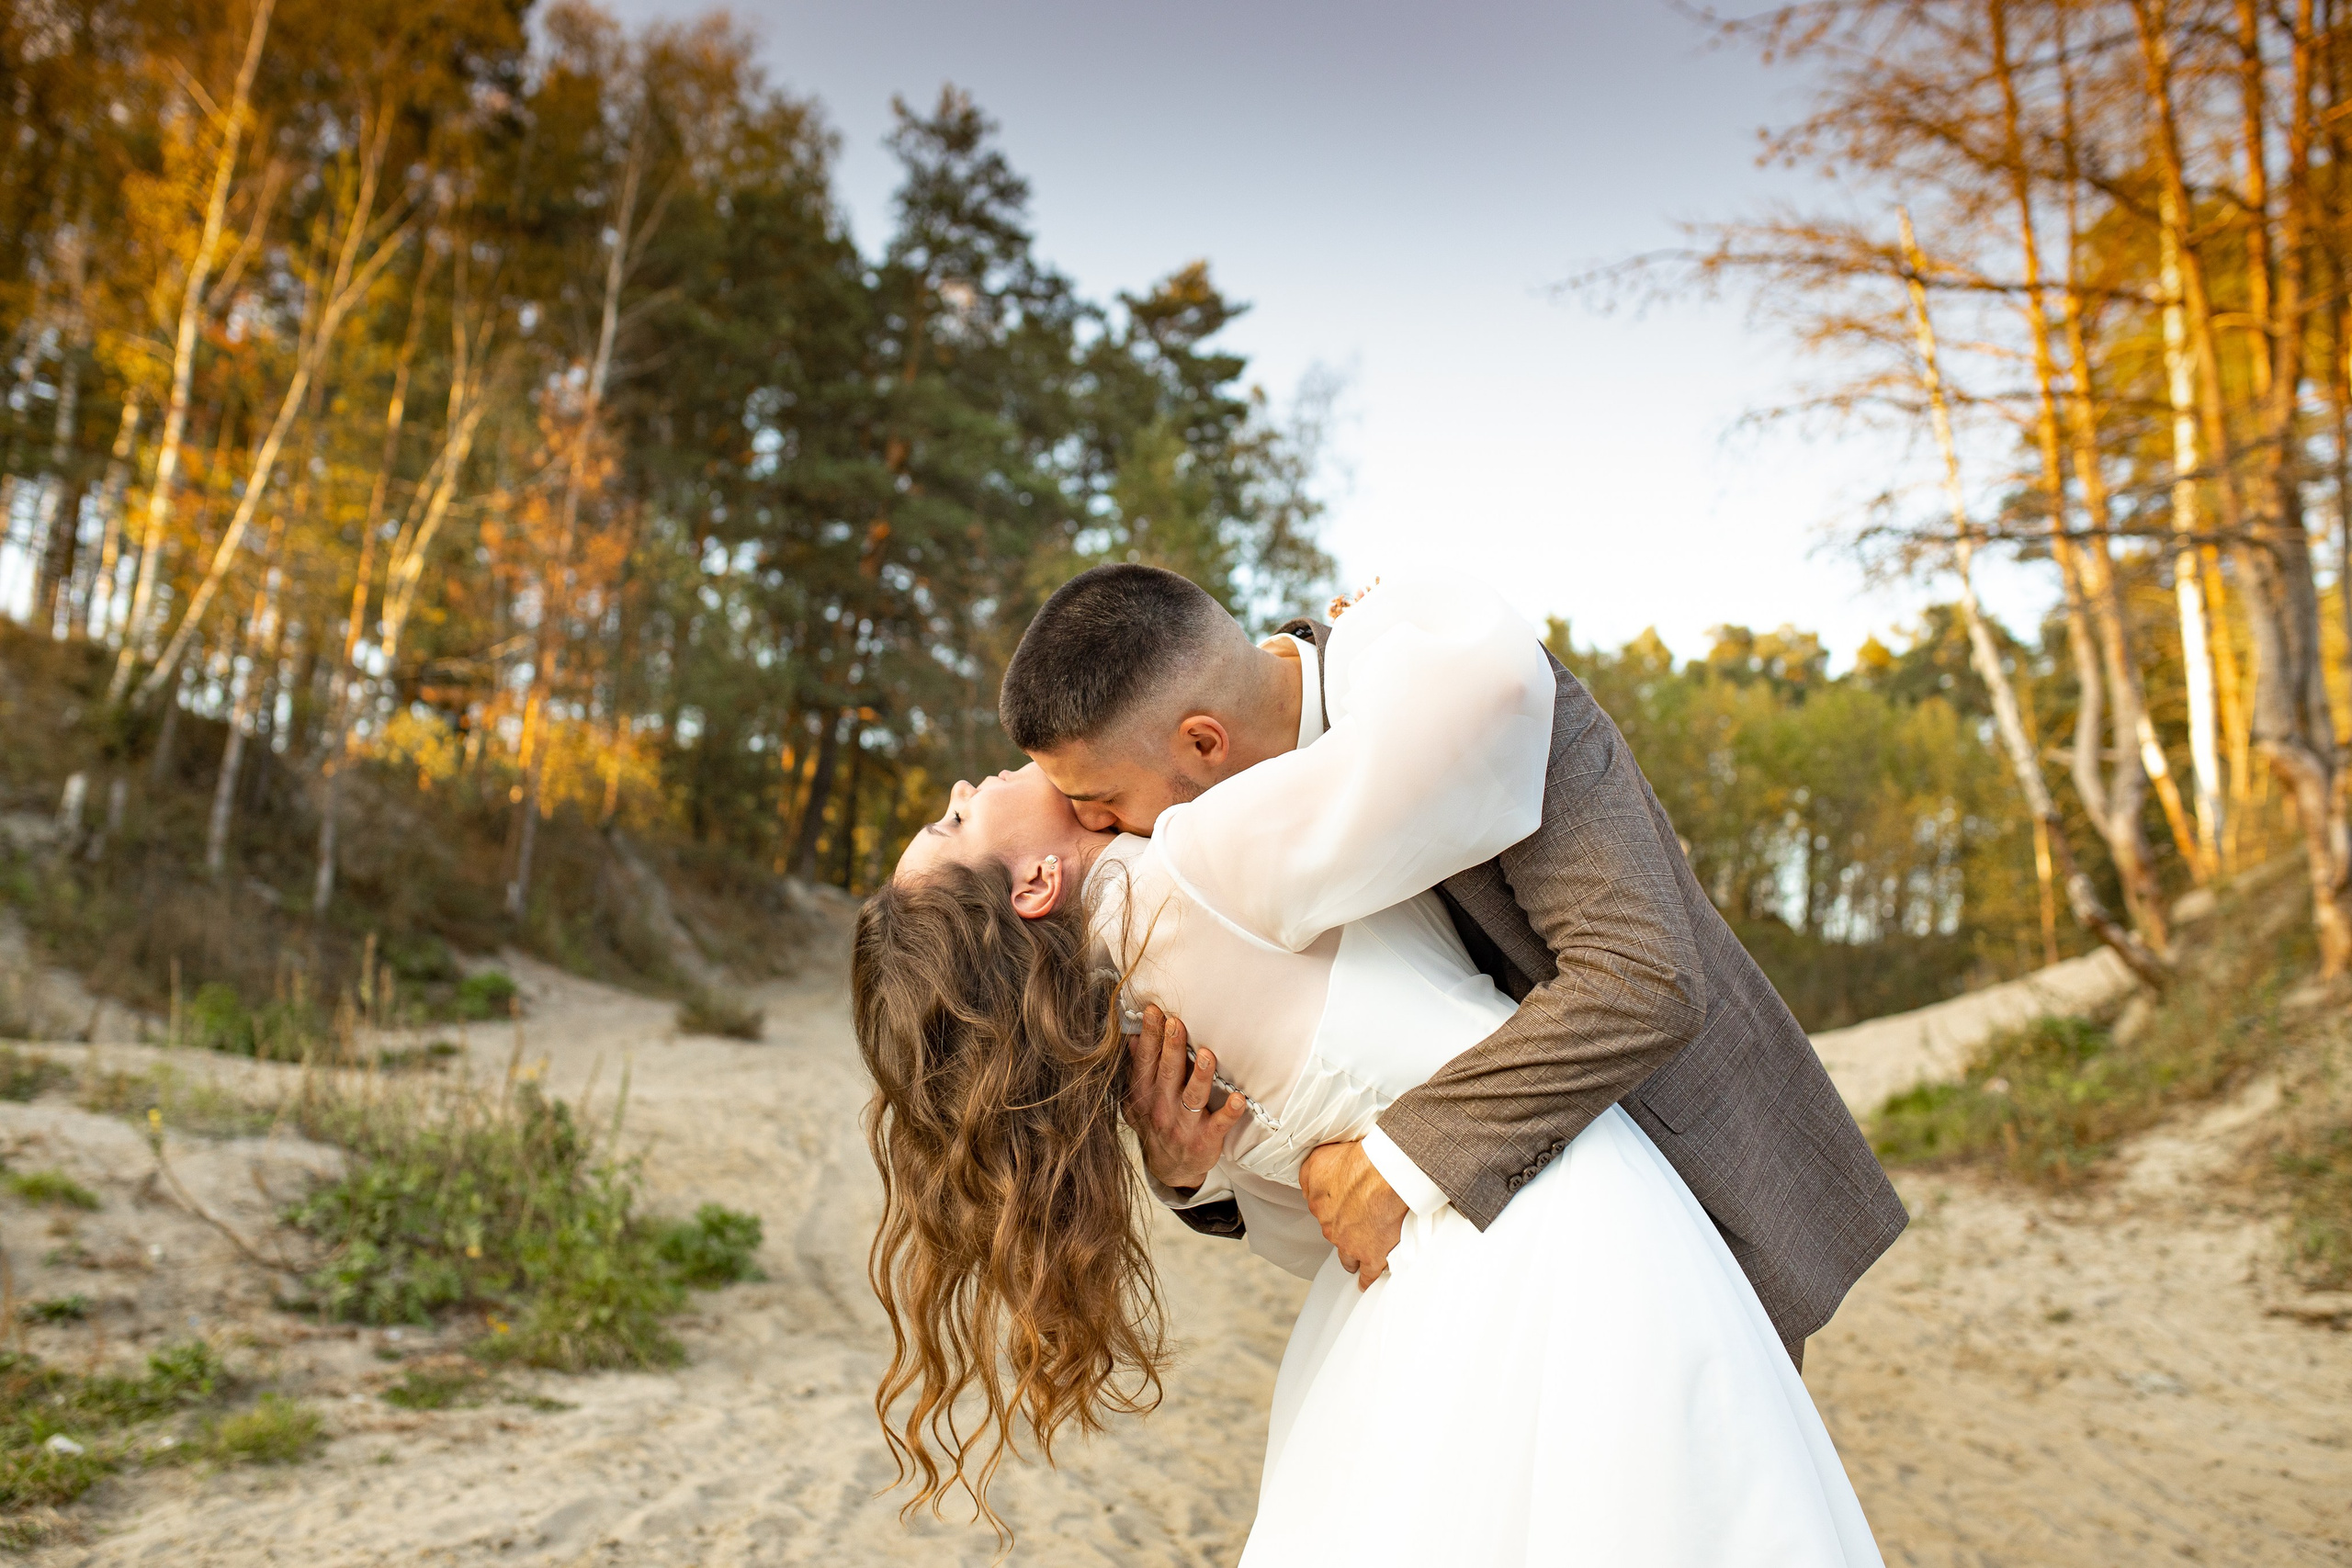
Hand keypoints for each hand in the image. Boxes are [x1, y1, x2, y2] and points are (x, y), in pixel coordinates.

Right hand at [1124, 1005, 1248, 1191]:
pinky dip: (1229, 1113)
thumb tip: (1134, 1037)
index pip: (1146, 1061)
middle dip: (1173, 1047)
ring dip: (1201, 1076)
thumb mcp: (1138, 1100)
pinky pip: (1219, 1125)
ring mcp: (1184, 1125)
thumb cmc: (1156, 1125)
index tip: (1155, 1011)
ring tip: (1208, 1055)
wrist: (1170, 1169)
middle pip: (1169, 1073)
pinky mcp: (1205, 1140)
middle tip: (1177, 1023)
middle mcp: (1162, 1108)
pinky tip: (1238, 1099)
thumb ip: (1137, 1070)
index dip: (1150, 1036)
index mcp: (1145, 1095)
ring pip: (1193, 1097)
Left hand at [1300, 1140, 1407, 1289]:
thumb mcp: (1319, 1158)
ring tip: (1360, 1256)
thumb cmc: (1359, 1162)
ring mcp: (1351, 1245)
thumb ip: (1308, 1175)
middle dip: (1344, 1229)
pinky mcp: (1372, 1256)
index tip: (1343, 1204)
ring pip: (1347, 1258)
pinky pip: (1367, 1275)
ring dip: (1353, 1256)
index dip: (1334, 1206)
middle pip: (1334, 1233)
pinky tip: (1365, 1281)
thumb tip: (1306, 1188)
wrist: (1385, 1174)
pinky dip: (1366, 1279)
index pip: (1321, 1209)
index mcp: (1318, 1203)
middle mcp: (1330, 1227)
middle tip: (1358, 1221)